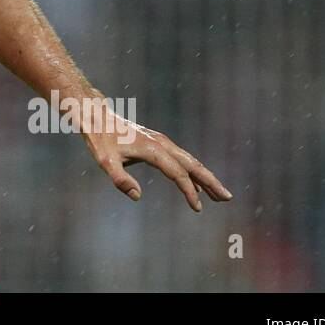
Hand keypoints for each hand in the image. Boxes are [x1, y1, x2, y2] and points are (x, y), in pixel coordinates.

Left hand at [80, 102, 232, 210]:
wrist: (97, 117)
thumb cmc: (100, 140)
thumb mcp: (105, 162)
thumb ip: (120, 180)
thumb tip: (137, 196)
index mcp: (153, 149)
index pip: (178, 173)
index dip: (189, 191)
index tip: (197, 208)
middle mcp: (162, 144)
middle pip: (193, 164)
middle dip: (211, 182)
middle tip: (228, 198)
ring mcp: (161, 142)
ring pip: (189, 161)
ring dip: (205, 177)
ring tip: (220, 195)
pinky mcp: (158, 142)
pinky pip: (180, 159)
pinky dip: (192, 171)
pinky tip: (196, 184)